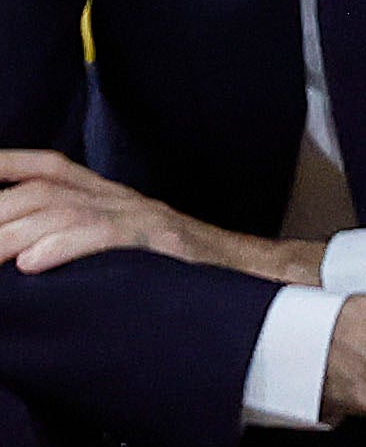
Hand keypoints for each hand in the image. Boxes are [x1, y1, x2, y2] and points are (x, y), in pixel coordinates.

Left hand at [0, 144, 300, 285]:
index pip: (46, 167)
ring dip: (12, 234)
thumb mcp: (128, 248)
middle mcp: (120, 198)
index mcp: (110, 196)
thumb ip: (83, 240)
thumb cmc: (185, 273)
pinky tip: (32, 265)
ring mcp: (141, 217)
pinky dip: (63, 246)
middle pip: (40, 190)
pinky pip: (104, 235)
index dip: (3, 165)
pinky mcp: (160, 242)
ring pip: (62, 210)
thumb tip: (29, 257)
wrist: (258, 281)